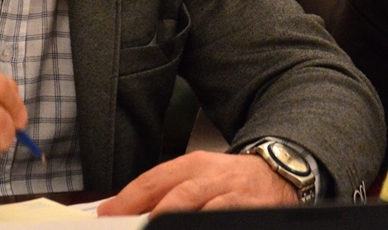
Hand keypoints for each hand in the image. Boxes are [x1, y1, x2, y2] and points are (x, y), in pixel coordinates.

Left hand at [98, 150, 297, 215]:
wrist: (279, 175)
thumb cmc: (232, 181)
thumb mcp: (199, 176)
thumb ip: (166, 191)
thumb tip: (123, 211)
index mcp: (195, 164)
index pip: (155, 179)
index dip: (128, 198)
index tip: (108, 214)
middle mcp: (213, 177)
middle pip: (177, 196)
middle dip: (152, 216)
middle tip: (131, 228)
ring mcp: (232, 195)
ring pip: (200, 209)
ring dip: (176, 221)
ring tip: (156, 228)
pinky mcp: (249, 211)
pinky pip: (224, 220)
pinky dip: (209, 224)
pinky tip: (196, 228)